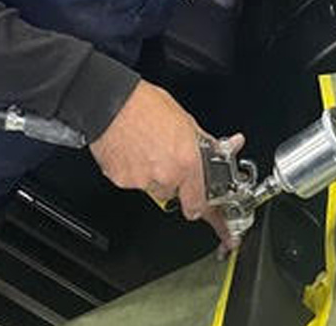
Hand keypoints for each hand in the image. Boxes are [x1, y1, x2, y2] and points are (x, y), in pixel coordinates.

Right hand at [89, 80, 241, 247]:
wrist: (111, 103)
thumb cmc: (146, 106)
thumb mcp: (186, 121)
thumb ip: (205, 143)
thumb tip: (224, 148)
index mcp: (188, 161)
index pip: (203, 201)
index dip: (212, 215)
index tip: (223, 231)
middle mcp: (167, 175)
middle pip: (177, 194)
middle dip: (177, 182)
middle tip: (170, 159)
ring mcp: (142, 181)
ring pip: (155, 188)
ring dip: (155, 175)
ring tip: (148, 148)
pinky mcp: (121, 181)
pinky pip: (134, 182)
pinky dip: (134, 171)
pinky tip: (133, 151)